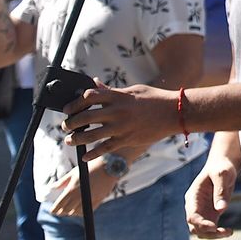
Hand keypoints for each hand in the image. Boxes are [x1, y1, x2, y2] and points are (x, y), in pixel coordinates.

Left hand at [49, 158, 117, 216]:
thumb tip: (52, 187)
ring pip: (76, 213)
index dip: (54, 210)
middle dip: (61, 212)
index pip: (58, 206)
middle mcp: (79, 196)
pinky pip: (87, 211)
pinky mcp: (98, 200)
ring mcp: (89, 199)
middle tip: (60, 210)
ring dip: (71, 212)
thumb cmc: (90, 167)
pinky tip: (80, 208)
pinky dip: (82, 211)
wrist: (110, 165)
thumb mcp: (74, 172)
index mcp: (71, 190)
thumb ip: (62, 182)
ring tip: (70, 209)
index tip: (53, 210)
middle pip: (66, 211)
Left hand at [62, 80, 177, 159]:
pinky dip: (92, 154)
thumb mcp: (133, 90)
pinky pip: (104, 148)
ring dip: (76, 139)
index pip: (89, 97)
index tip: (68, 108)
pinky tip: (85, 156)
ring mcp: (121, 127)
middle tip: (65, 126)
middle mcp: (117, 111)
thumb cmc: (155, 98)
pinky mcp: (127, 139)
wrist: (175, 112)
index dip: (74, 103)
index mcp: (118, 97)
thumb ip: (112, 91)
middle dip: (70, 123)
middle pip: (85, 117)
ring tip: (70, 140)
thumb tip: (94, 84)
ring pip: (91, 135)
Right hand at [186, 152, 238, 238]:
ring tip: (228, 232)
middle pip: (195, 227)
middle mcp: (195, 206)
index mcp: (193, 196)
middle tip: (223, 232)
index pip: (192, 215)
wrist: (224, 166)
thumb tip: (221, 210)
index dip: (201, 223)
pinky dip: (218, 233)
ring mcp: (202, 212)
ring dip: (213, 235)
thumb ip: (220, 191)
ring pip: (202, 231)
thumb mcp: (222, 175)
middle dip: (207, 232)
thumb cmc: (222, 168)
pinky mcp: (211, 214)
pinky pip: (211, 229)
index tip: (213, 227)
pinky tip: (229, 231)